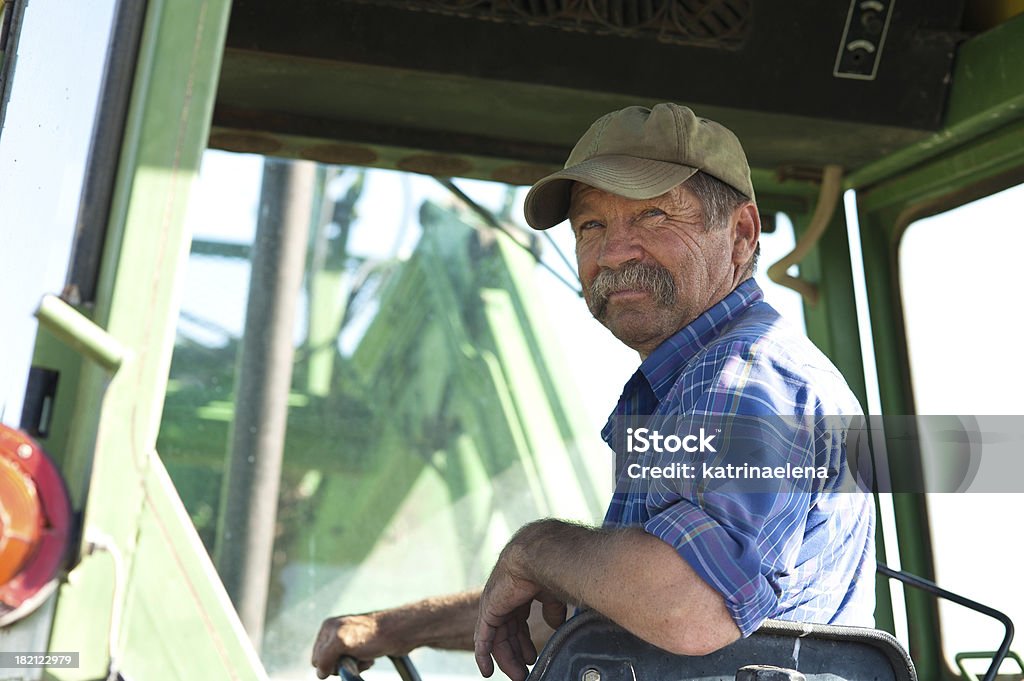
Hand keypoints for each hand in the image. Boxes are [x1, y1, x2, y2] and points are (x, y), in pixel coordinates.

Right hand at [312, 613, 390, 678]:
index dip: (329, 664)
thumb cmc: (372, 636)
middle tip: (356, 657)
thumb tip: (320, 673)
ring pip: (342, 665)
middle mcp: (336, 632)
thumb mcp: (342, 642)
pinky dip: (361, 664)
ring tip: (365, 657)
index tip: (343, 657)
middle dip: (342, 665)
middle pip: (328, 663)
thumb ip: (324, 657)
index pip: (316, 658)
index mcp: (328, 628)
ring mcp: (349, 640)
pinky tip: (370, 658)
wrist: (398, 634)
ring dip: (354, 666)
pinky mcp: (361, 647)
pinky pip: (354, 664)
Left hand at [474, 544, 566, 680]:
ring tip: (517, 675)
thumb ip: (551, 608)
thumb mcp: (553, 592)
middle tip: (524, 672)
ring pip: (497, 638)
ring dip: (505, 659)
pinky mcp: (489, 610)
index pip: (519, 622)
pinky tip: (486, 670)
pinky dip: (483, 655)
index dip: (524, 641)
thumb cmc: (552, 566)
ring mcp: (495, 604)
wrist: (540, 555)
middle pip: (509, 632)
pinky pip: (483, 638)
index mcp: (521, 590)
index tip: (533, 657)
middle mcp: (505, 597)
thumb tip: (555, 624)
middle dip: (517, 653)